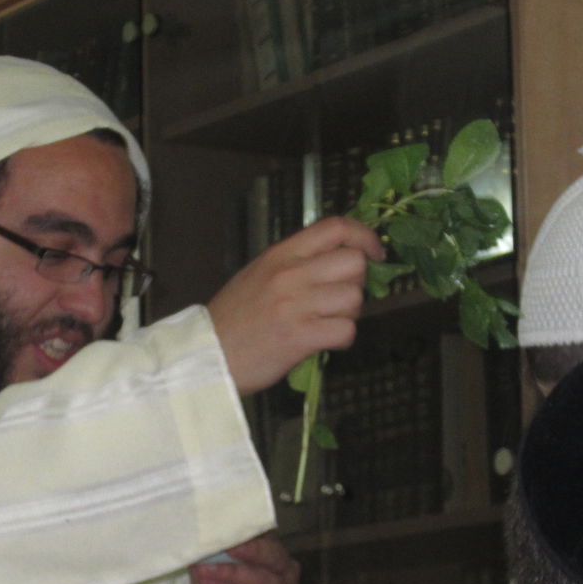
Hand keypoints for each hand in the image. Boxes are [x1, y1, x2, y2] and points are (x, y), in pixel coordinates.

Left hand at [188, 532, 299, 583]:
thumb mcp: (205, 576)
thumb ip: (208, 556)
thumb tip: (200, 534)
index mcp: (268, 553)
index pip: (264, 534)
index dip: (247, 528)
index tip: (225, 523)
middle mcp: (282, 569)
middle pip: (272, 553)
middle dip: (249, 548)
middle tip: (227, 545)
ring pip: (262, 578)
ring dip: (232, 573)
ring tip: (206, 570)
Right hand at [206, 216, 384, 395]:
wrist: (206, 355)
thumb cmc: (234, 318)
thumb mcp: (259, 275)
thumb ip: (295, 263)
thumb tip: (337, 261)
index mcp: (281, 254)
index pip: (335, 228)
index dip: (365, 237)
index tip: (375, 253)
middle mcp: (290, 274)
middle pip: (354, 263)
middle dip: (357, 283)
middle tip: (340, 298)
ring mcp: (296, 305)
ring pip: (354, 298)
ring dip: (349, 313)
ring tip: (328, 322)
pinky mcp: (300, 337)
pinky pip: (346, 330)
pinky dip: (342, 338)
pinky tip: (324, 341)